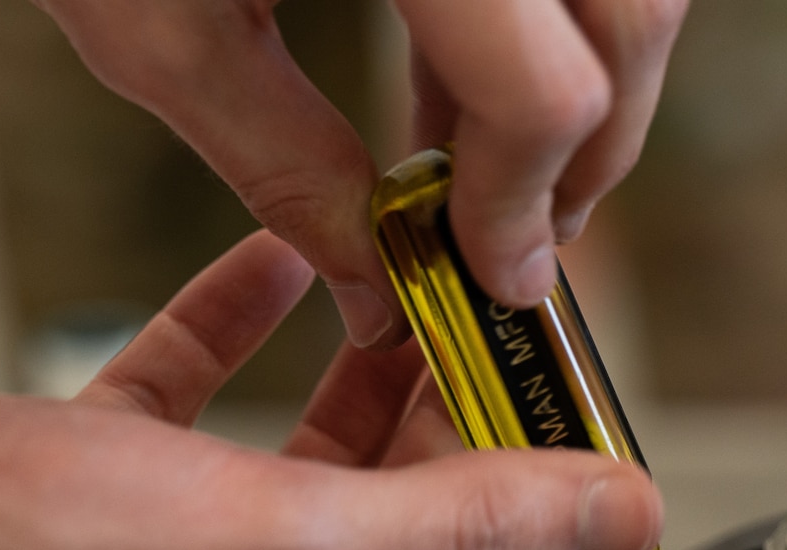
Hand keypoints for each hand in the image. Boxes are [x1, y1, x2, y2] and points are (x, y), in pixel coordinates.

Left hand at [37, 0, 687, 331]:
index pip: (542, 89)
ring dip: (592, 77)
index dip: (526, 205)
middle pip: (630, 22)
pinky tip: (473, 65)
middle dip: (592, 150)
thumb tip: (375, 286)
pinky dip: (561, 14)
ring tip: (493, 155)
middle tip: (526, 232)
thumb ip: (281, 163)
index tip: (495, 274)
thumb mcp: (155, 22)